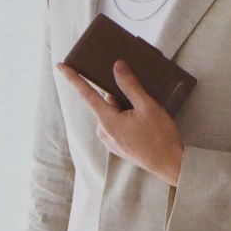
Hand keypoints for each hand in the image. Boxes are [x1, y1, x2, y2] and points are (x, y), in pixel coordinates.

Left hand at [58, 60, 184, 186]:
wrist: (169, 164)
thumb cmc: (160, 136)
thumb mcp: (147, 106)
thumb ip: (130, 85)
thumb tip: (117, 67)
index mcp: (107, 121)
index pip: (86, 94)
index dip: (73, 78)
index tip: (60, 66)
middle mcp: (103, 132)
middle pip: (105, 103)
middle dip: (120, 97)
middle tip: (140, 101)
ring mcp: (109, 141)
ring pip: (112, 114)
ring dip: (124, 109)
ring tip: (145, 117)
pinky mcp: (116, 146)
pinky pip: (116, 125)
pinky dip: (126, 120)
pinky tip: (142, 125)